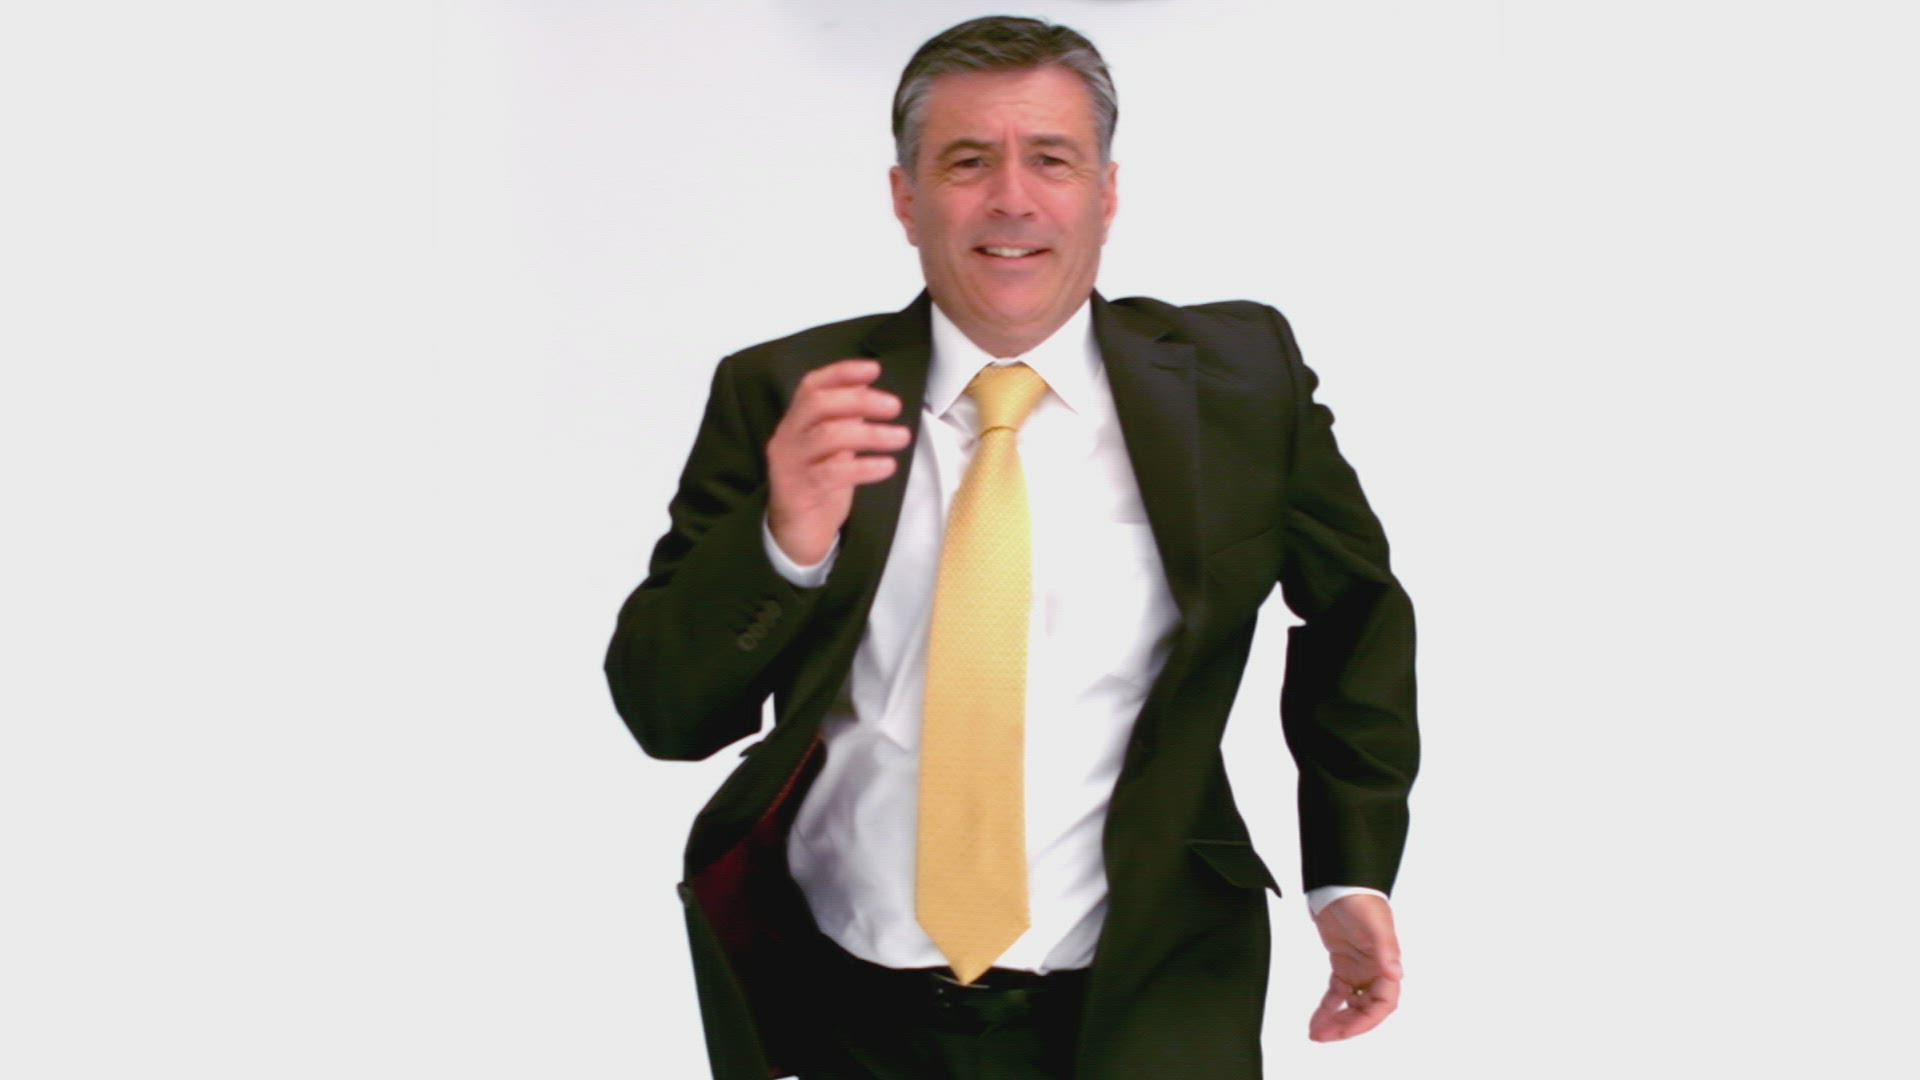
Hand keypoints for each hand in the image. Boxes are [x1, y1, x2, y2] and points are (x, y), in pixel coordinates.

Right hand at [766, 359, 911, 564]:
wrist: (795, 534)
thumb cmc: (819, 485)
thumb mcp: (833, 448)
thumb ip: (844, 419)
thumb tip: (868, 387)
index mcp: (795, 422)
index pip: (811, 386)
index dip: (841, 372)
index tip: (874, 368)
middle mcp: (787, 438)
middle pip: (818, 404)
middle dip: (859, 399)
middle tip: (894, 406)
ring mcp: (791, 465)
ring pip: (828, 436)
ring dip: (870, 434)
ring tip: (901, 437)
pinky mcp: (799, 492)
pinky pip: (833, 473)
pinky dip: (864, 467)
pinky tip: (887, 466)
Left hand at [1307, 893, 1402, 1041]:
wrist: (1339, 883)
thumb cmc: (1361, 899)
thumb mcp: (1375, 924)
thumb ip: (1386, 950)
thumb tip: (1396, 973)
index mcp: (1387, 965)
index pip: (1383, 1003)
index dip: (1366, 1020)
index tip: (1346, 1030)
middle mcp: (1375, 971)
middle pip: (1365, 1010)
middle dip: (1346, 1025)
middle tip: (1323, 1036)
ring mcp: (1358, 969)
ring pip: (1350, 1005)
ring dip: (1335, 1020)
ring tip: (1316, 1033)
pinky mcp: (1342, 964)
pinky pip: (1336, 993)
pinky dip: (1327, 1007)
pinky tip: (1316, 1019)